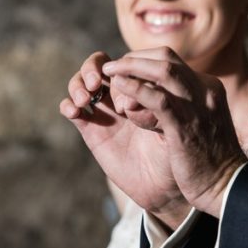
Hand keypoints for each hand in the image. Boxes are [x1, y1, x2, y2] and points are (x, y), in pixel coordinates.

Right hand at [60, 52, 189, 226]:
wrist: (167, 187)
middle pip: (98, 65)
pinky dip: (68, 105)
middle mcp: (123, 95)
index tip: (129, 79)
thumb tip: (146, 88)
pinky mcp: (91, 131)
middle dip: (92, 67)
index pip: (127, 61)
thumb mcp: (176, 124)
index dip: (124, 64)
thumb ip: (163, 105)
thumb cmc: (179, 151)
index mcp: (144, 87)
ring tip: (85, 98)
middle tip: (96, 81)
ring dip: (78, 84)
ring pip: (81, 84)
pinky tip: (75, 111)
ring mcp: (105, 111)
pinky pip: (72, 111)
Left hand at [104, 47, 247, 217]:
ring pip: (163, 71)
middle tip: (110, 67)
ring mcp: (197, 106)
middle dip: (133, 59)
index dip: (143, 60)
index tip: (123, 69)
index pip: (172, 60)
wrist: (228, 186)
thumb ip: (182, 105)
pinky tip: (120, 90)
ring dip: (131, 68)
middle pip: (166, 59)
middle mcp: (204, 91)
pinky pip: (158, 99)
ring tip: (108, 72)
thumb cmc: (210, 160)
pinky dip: (136, 90)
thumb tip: (154, 95)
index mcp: (208, 88)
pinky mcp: (186, 126)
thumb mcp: (200, 121)